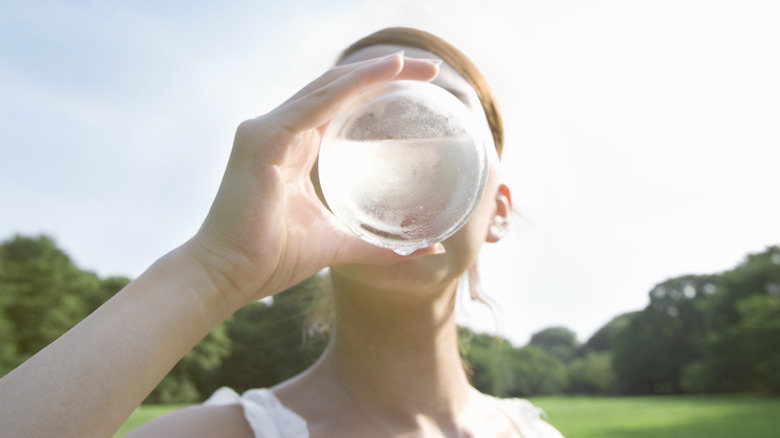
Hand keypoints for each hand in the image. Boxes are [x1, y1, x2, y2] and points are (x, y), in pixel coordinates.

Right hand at [189, 52, 442, 304]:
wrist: (230, 276)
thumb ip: (380, 244)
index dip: (377, 90)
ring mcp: (267, 131)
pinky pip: (314, 104)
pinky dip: (350, 86)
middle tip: (430, 70)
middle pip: (337, 88)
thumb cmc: (274, 259)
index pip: (340, 105)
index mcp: (294, 148)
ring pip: (327, 88)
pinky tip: (383, 73)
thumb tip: (430, 251)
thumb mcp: (339, 242)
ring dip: (371, 71)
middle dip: (383, 74)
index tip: (422, 89)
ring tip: (410, 64)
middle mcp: (280, 131)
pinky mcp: (263, 139)